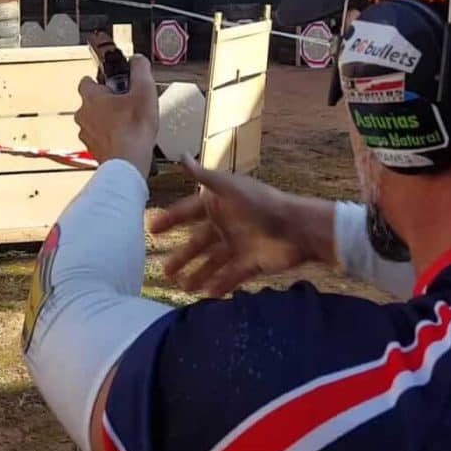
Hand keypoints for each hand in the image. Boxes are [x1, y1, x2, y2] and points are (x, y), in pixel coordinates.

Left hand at [74, 54, 158, 177]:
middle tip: (125, 102)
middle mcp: (84, 116)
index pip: (86, 81)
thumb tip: (137, 60)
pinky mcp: (94, 150)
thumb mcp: (144, 90)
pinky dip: (110, 136)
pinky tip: (126, 137)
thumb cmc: (133, 129)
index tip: (113, 80)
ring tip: (128, 121)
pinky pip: (100, 138)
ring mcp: (87, 134)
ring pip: (94, 121)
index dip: (100, 79)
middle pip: (91, 102)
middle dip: (107, 101)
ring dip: (107, 120)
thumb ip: (140, 69)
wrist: (128, 162)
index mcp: (91, 98)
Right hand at [150, 157, 333, 296]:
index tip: (151, 229)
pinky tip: (206, 294)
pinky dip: (220, 285)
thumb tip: (180, 155)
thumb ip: (203, 176)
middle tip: (164, 271)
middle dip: (182, 256)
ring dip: (198, 274)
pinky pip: (231, 276)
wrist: (298, 228)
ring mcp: (238, 246)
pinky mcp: (251, 263)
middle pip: (198, 243)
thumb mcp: (229, 188)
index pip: (188, 213)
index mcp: (218, 205)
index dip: (170, 220)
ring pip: (212, 263)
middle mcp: (226, 226)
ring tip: (183, 287)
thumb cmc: (262, 203)